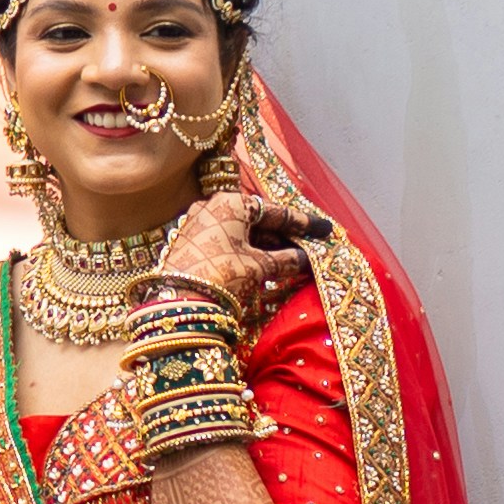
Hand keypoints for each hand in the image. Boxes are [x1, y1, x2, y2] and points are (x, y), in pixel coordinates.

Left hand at [156, 185, 315, 339]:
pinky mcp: (192, 242)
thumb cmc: (223, 274)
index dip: (301, 223)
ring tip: (293, 259)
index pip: (274, 211)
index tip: (323, 229)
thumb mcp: (260, 266)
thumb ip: (287, 260)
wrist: (180, 300)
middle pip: (258, 220)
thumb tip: (306, 259)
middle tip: (309, 246)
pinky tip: (268, 264)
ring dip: (268, 246)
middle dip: (284, 236)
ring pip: (243, 232)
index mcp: (231, 203)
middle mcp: (213, 207)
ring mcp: (200, 224)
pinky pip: (229, 241)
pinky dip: (249, 251)